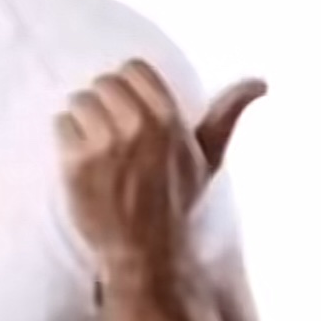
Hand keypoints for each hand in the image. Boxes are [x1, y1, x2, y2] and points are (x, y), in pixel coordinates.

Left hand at [56, 59, 265, 267]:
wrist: (143, 252)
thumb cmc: (174, 203)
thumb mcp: (206, 158)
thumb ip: (226, 115)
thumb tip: (259, 81)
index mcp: (169, 119)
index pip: (133, 68)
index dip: (127, 88)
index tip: (128, 110)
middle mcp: (137, 125)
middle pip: (102, 83)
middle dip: (103, 104)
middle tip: (108, 132)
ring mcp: (105, 142)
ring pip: (79, 101)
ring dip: (81, 120)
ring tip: (93, 146)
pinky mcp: (76, 160)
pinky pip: (60, 124)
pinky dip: (65, 138)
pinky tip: (79, 159)